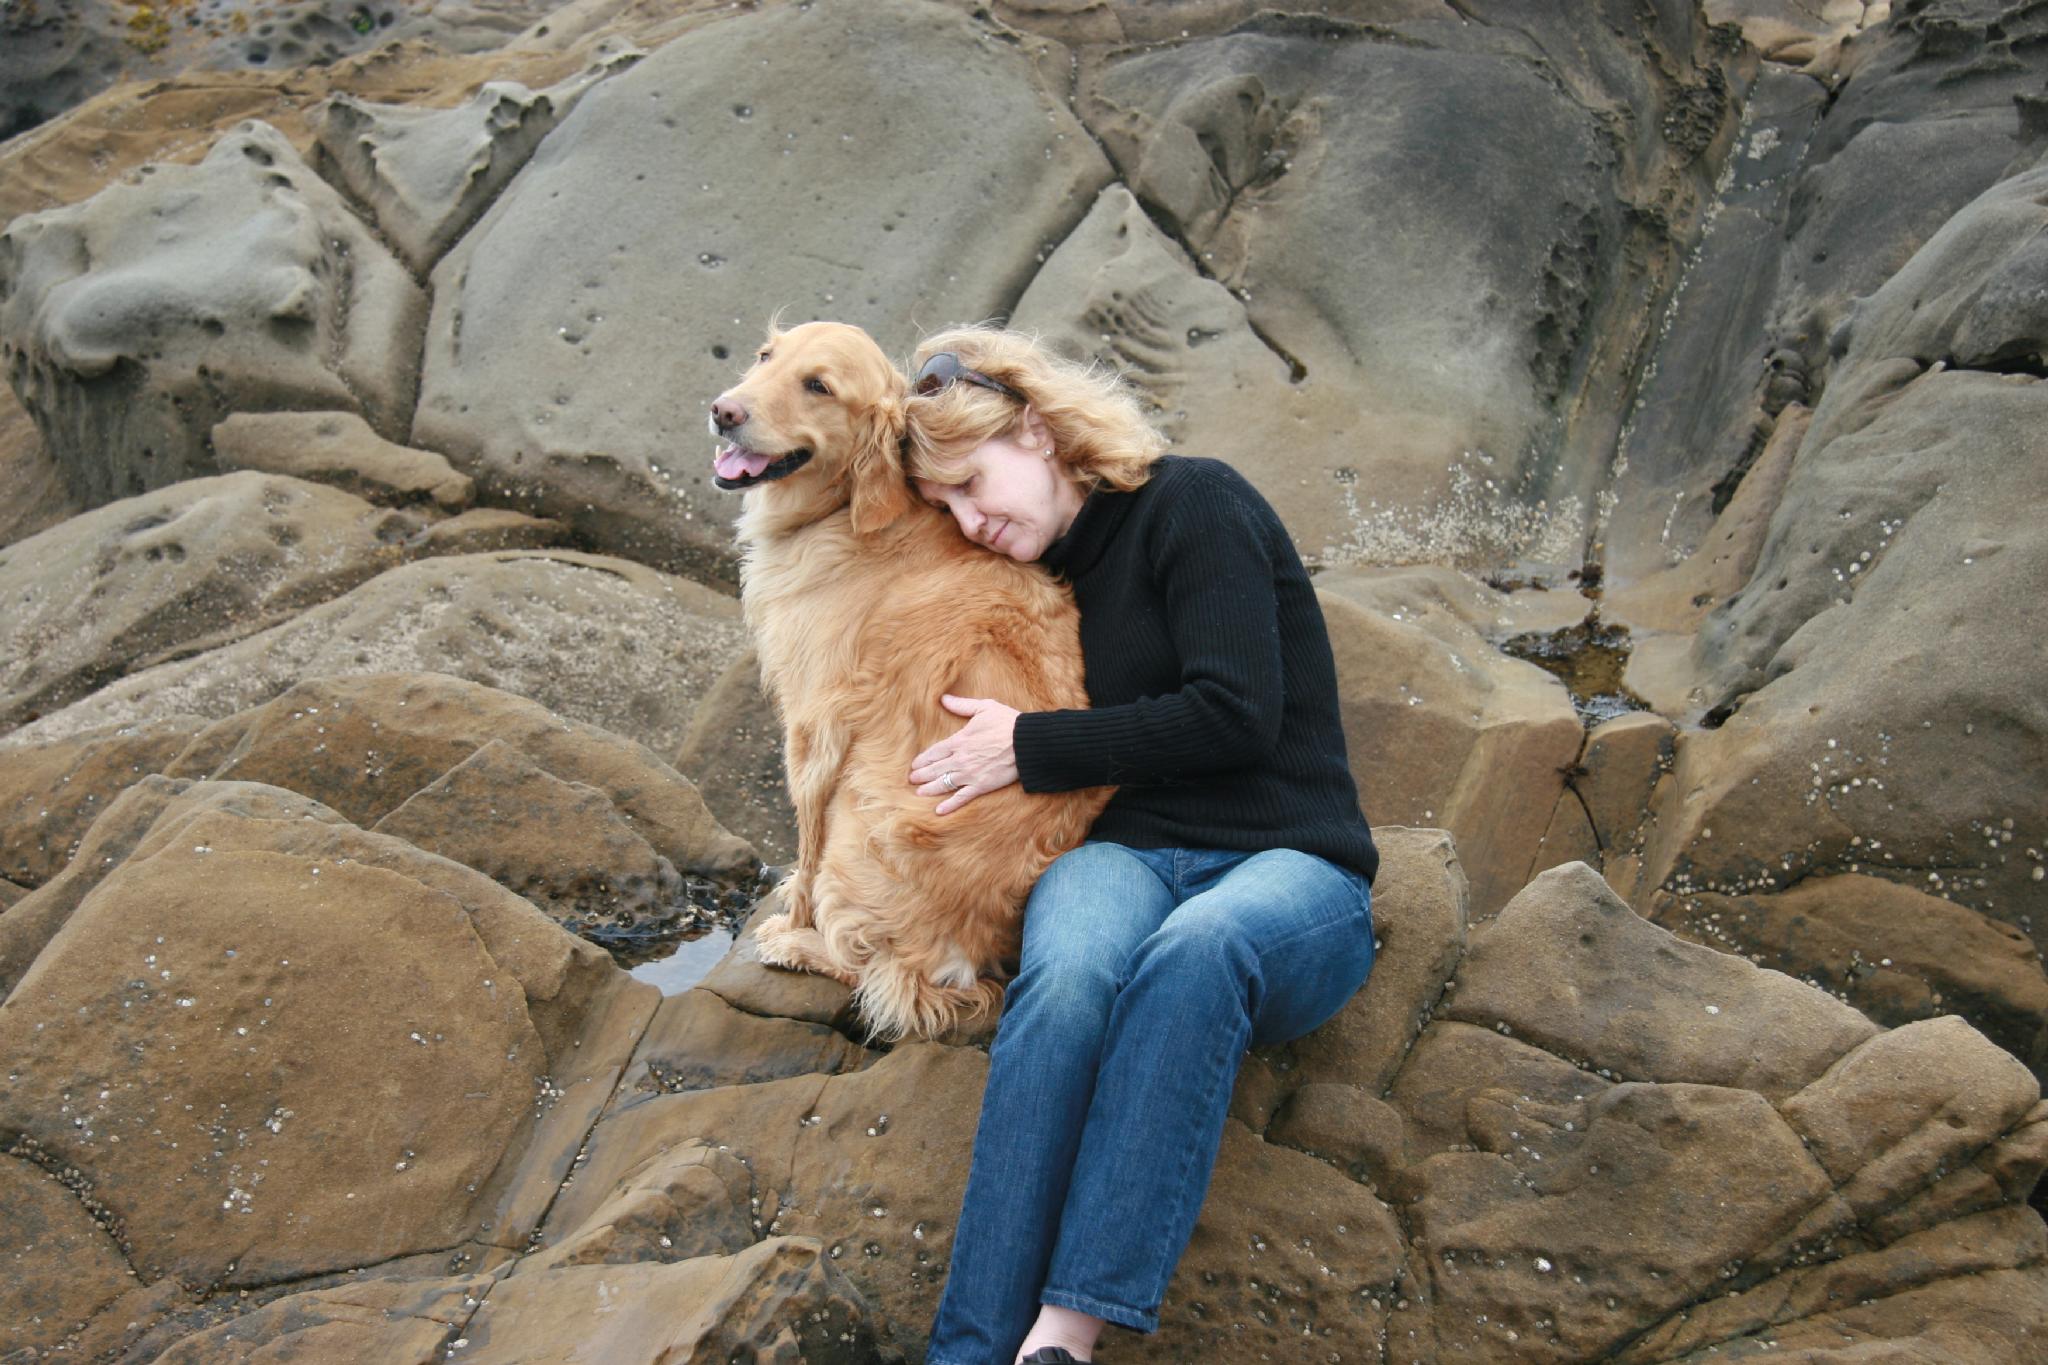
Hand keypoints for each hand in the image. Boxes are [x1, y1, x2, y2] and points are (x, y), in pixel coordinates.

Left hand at [909, 695, 1019, 813]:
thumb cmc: (1007, 722)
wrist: (1026, 742)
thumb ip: (962, 705)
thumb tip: (944, 698)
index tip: (915, 765)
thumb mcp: (984, 707)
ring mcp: (969, 774)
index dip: (923, 759)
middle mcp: (960, 759)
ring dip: (929, 789)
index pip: (934, 752)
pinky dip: (950, 805)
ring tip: (919, 793)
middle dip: (921, 775)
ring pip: (944, 784)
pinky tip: (939, 811)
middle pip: (935, 769)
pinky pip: (962, 797)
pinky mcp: (981, 786)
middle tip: (912, 780)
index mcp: (959, 741)